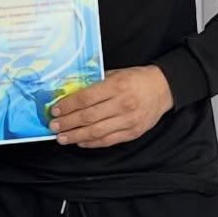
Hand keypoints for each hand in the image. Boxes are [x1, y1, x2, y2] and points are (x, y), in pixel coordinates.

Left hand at [48, 66, 173, 148]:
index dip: (68, 105)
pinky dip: (92, 143)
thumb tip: (71, 92)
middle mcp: (122, 104)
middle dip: (68, 123)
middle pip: (88, 117)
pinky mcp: (132, 133)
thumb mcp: (116, 73)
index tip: (55, 110)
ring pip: (96, 132)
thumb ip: (96, 83)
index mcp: (117, 86)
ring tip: (62, 138)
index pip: (86, 98)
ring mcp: (128, 121)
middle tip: (53, 126)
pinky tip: (80, 141)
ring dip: (76, 136)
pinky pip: (108, 141)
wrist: (163, 88)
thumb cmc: (137, 78)